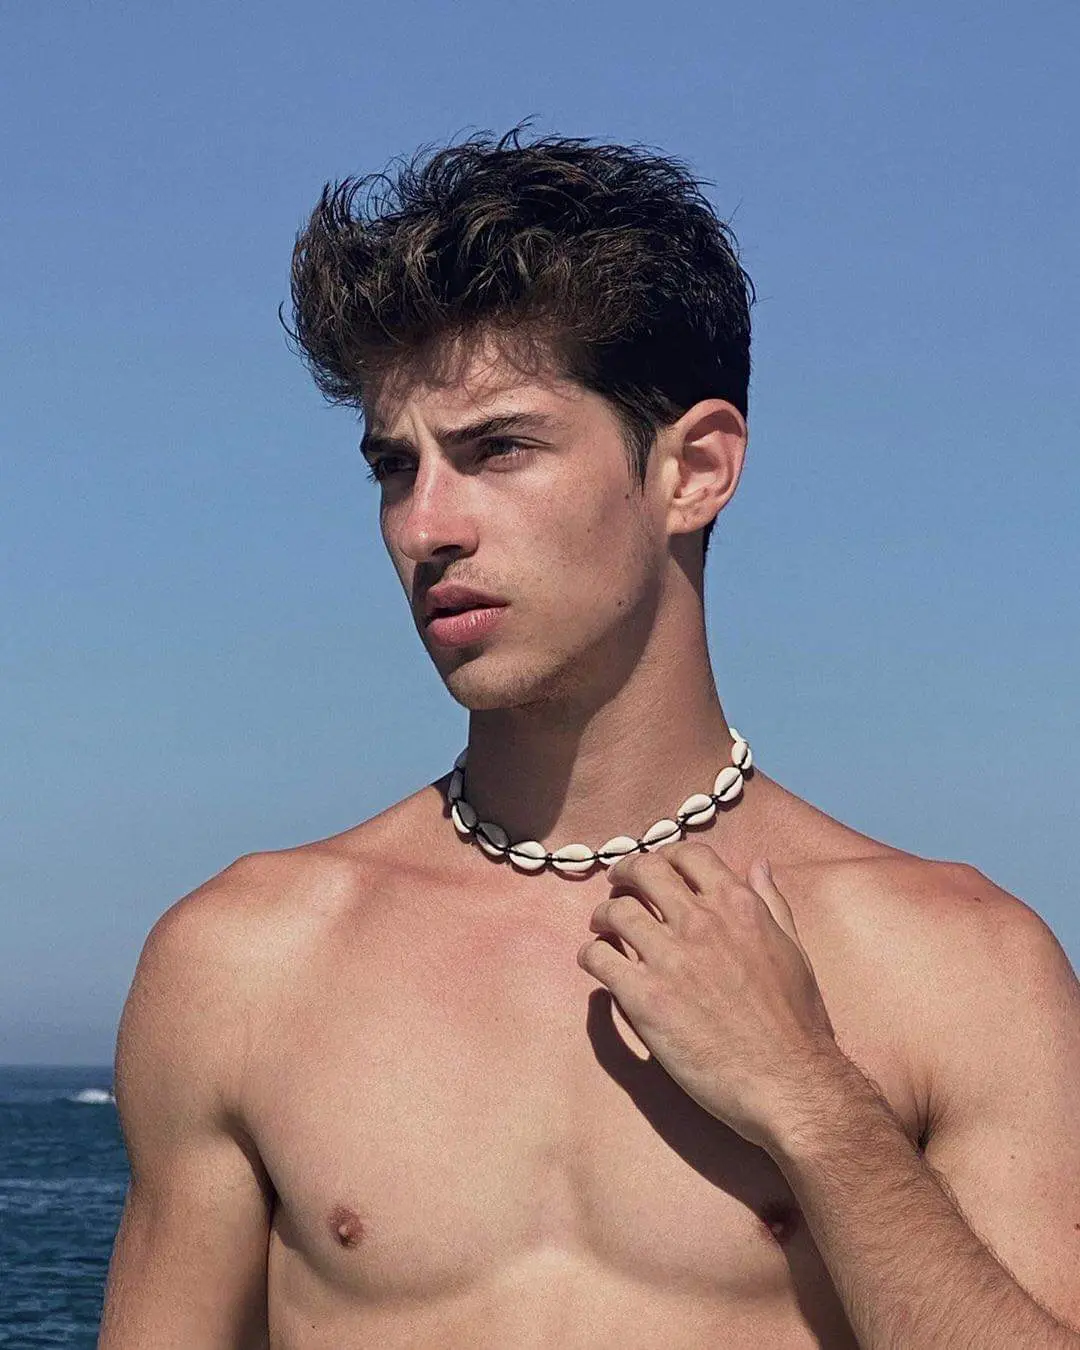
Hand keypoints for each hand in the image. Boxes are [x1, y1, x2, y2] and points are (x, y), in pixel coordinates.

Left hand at [577, 844, 840, 1153]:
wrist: (789, 1082)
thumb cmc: (797, 1024)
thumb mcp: (794, 950)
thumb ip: (772, 904)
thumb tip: (759, 865)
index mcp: (739, 907)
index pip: (689, 855)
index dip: (665, 856)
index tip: (656, 870)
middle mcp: (701, 922)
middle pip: (644, 871)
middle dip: (625, 873)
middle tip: (617, 887)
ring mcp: (670, 958)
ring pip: (615, 911)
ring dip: (603, 916)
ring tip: (602, 928)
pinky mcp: (645, 998)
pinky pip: (599, 958)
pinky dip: (591, 955)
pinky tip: (596, 965)